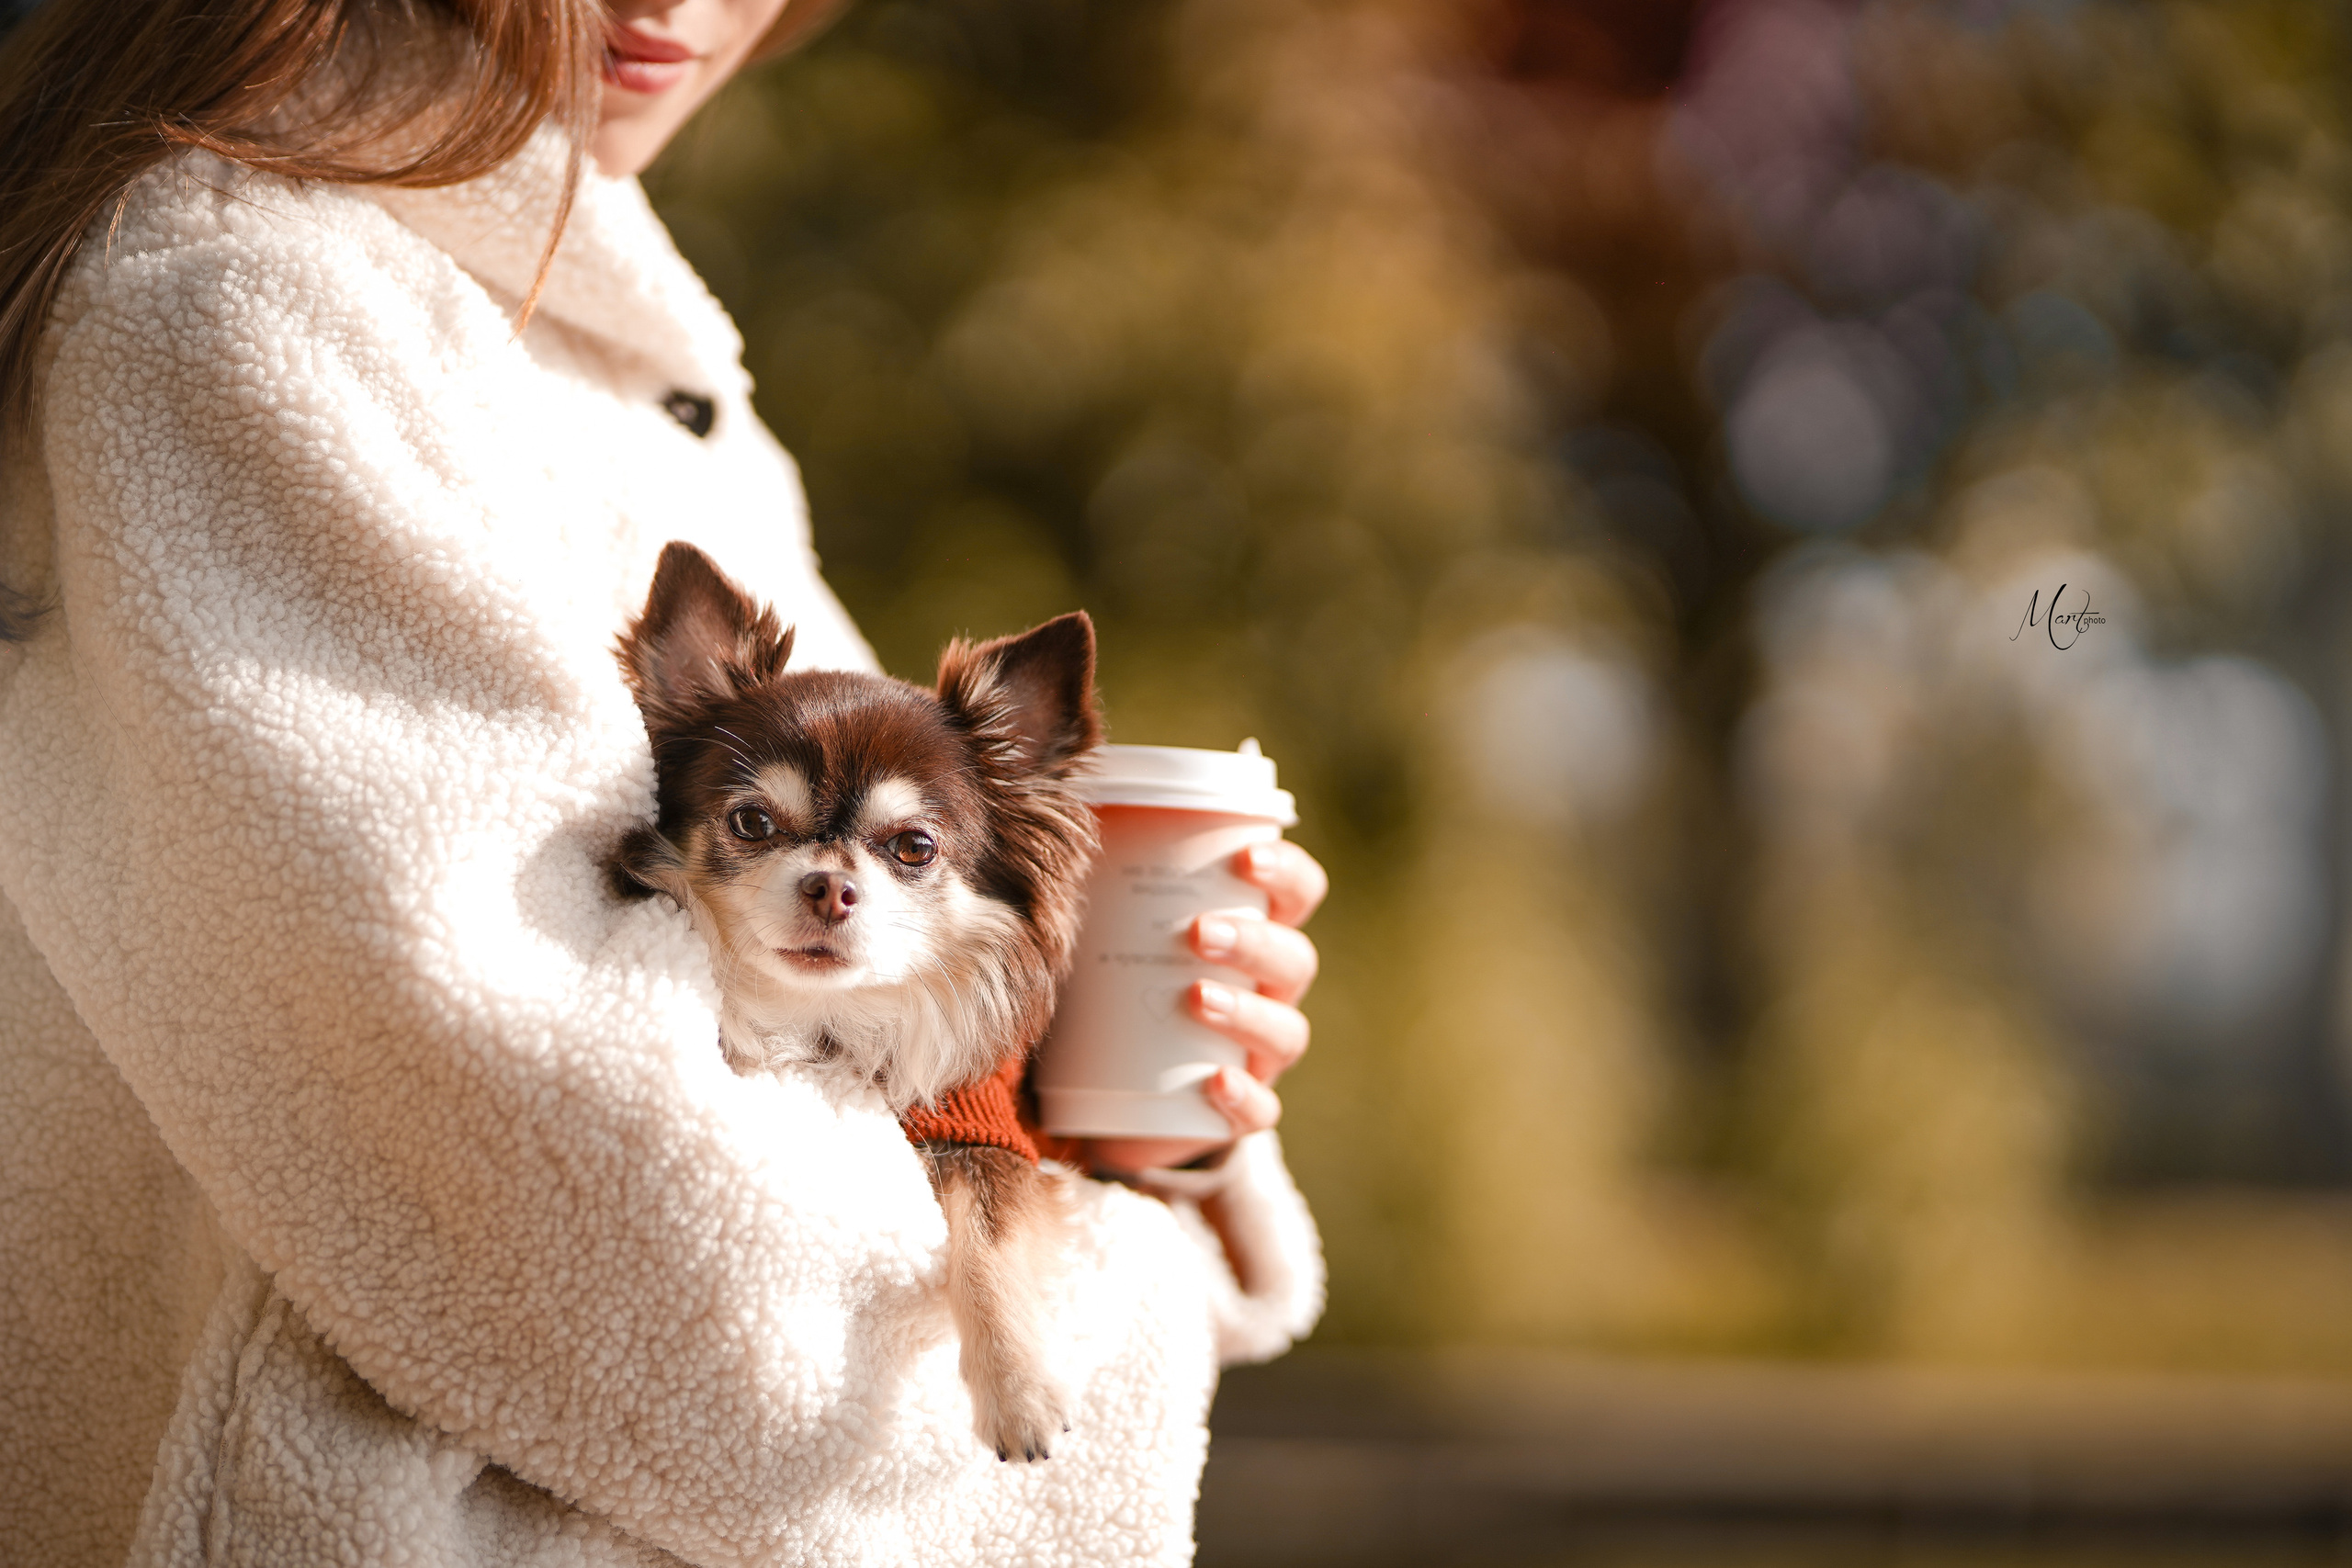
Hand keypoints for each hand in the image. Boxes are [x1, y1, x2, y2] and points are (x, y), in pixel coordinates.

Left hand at [1080, 839, 1326, 1175]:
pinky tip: (1213, 1082)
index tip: (1247, 855)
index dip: (1287, 871)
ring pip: (1286, 1031)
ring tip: (1195, 997)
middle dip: (1253, 941)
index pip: (1296, 893)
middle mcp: (1267, 991)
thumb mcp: (1103, 929)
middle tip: (1197, 931)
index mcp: (1249, 933)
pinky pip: (1259, 1109)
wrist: (1106, 1091)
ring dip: (1246, 1011)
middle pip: (1295, 959)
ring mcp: (1258, 1054)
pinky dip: (1242, 1097)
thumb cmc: (1113, 984)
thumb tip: (1055, 802)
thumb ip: (1093, 875)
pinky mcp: (1235, 1110)